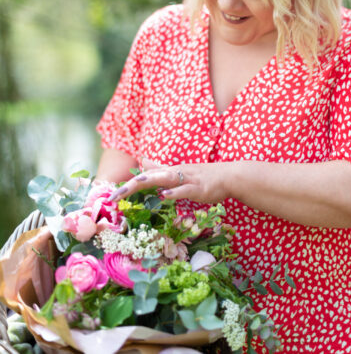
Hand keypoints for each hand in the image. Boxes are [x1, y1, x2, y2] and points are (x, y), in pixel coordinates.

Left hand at [109, 158, 230, 203]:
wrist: (229, 176)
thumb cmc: (203, 176)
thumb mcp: (179, 171)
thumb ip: (160, 168)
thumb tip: (142, 162)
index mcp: (168, 171)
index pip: (144, 177)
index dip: (127, 186)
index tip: (111, 197)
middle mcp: (175, 173)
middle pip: (149, 177)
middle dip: (130, 187)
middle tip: (112, 197)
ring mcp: (187, 180)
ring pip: (164, 179)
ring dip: (148, 182)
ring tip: (132, 187)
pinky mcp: (198, 188)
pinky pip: (185, 190)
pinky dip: (175, 192)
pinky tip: (165, 195)